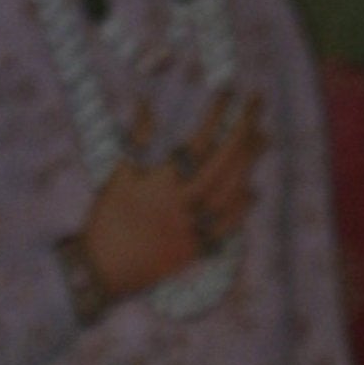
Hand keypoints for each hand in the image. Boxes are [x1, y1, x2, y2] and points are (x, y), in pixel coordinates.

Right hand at [78, 93, 262, 299]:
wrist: (99, 274)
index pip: (198, 142)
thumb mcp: (117, 177)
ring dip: (250, 163)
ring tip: (264, 137)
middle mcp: (182, 206)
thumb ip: (135, 140)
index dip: (215, 114)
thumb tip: (145, 103)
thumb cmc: (105, 222)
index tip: (228, 90)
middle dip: (244, 129)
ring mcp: (191, 229)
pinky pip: (225, 229)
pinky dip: (241, 210)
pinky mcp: (193, 251)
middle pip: (224, 163)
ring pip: (231, 192)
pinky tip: (253, 190)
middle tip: (258, 103)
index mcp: (162, 185)